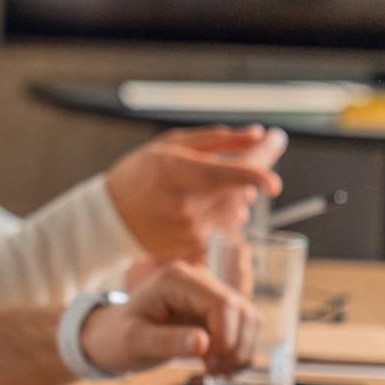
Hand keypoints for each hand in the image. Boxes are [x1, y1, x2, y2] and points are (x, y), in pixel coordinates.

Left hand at [80, 260, 257, 375]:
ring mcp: (210, 295)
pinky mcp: (217, 313)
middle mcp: (198, 281)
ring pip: (250, 321)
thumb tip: (204, 343)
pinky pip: (244, 331)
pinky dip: (239, 353)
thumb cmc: (117, 337)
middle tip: (212, 372)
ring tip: (215, 372)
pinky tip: (218, 369)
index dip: (226, 337)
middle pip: (243, 311)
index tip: (210, 365)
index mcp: (177, 280)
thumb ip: (167, 341)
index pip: (223, 303)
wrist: (113, 337)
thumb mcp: (134, 342)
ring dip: (241, 352)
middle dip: (235, 347)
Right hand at [105, 126, 286, 258]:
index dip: (256, 176)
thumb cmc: (141, 175)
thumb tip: (259, 136)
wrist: (111, 217)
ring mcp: (189, 230)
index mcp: (177, 171)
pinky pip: (226, 232)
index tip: (274, 184)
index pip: (226, 175)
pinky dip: (222, 221)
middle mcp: (184, 204)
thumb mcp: (170, 146)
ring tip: (203, 195)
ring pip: (237, 214)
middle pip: (239, 194)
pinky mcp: (192, 249)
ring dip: (233, 202)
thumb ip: (217, 140)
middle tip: (230, 172)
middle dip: (245, 182)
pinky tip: (201, 214)